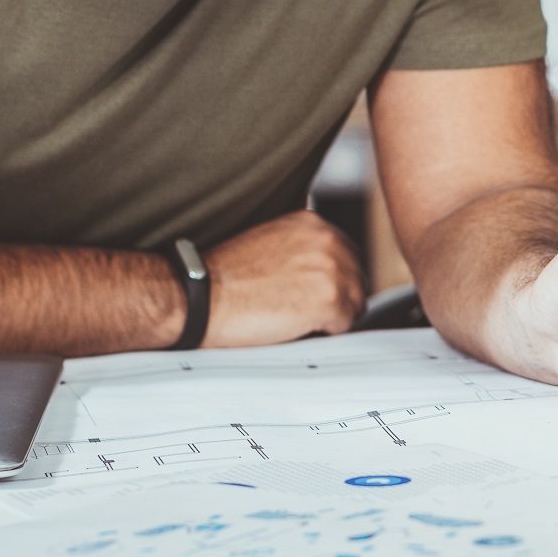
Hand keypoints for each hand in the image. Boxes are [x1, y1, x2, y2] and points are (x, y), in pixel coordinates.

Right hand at [200, 210, 365, 347]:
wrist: (201, 296)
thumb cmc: (225, 276)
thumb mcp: (271, 242)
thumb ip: (303, 248)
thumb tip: (326, 271)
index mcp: (313, 223)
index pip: (347, 256)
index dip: (331, 281)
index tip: (309, 293)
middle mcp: (327, 239)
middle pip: (356, 279)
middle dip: (336, 299)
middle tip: (301, 310)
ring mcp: (331, 268)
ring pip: (355, 303)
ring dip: (332, 316)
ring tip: (295, 318)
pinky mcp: (329, 298)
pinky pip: (345, 325)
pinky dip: (324, 333)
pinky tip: (294, 326)